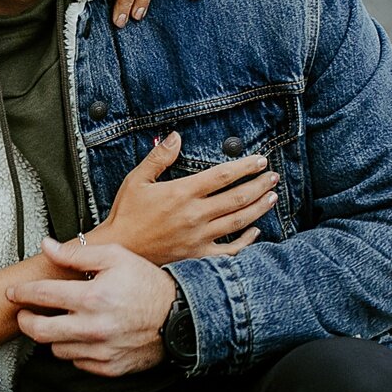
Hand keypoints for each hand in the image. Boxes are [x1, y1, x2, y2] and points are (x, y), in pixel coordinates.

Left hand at [9, 238, 175, 377]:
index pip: (42, 296)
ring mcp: (100, 350)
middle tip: (25, 313)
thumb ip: (77, 254)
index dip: (22, 294)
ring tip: (61, 322)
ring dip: (53, 336)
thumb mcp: (116, 257)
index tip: (14, 293)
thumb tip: (47, 246)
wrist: (180, 317)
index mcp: (93, 297)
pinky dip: (75, 350)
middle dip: (26, 321)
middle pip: (40, 332)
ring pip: (56, 349)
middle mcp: (94, 327)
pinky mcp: (108, 367)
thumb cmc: (148, 284)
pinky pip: (77, 362)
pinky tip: (83, 335)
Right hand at [93, 132, 277, 262]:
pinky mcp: (197, 255)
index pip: (222, 176)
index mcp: (182, 193)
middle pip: (237, 198)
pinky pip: (229, 250)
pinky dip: (246, 241)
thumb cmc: (126, 214)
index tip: (260, 160)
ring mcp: (198, 237)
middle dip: (259, 185)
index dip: (245, 167)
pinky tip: (255, 231)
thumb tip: (175, 136)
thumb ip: (159, 157)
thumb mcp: (137, 180)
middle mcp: (195, 215)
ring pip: (238, 221)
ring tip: (272, 196)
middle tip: (272, 176)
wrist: (119, 249)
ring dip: (259, 207)